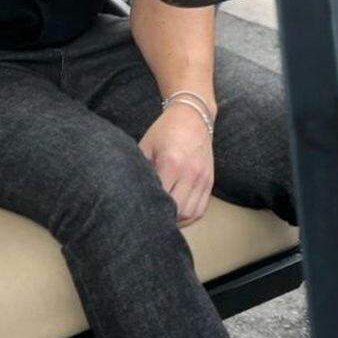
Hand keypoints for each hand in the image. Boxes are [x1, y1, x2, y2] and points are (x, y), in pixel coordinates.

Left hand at [140, 104, 214, 225]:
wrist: (193, 117)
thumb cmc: (164, 131)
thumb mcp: (145, 146)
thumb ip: (140, 170)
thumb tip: (128, 194)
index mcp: (171, 163)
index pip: (160, 197)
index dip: (149, 209)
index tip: (137, 213)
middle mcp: (190, 173)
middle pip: (176, 210)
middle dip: (162, 217)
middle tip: (148, 218)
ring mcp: (203, 178)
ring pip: (190, 213)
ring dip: (176, 220)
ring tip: (162, 218)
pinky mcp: (209, 181)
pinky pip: (201, 209)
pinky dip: (188, 217)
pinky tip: (176, 215)